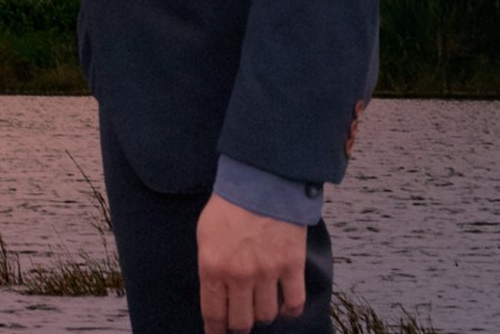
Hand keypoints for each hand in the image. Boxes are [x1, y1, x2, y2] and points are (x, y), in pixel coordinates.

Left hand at [194, 199, 307, 329]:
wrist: (263, 181)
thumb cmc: (229, 206)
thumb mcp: (205, 235)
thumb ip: (209, 267)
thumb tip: (214, 294)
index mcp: (213, 268)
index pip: (213, 315)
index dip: (216, 331)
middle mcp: (240, 276)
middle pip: (241, 322)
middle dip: (239, 326)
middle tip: (239, 322)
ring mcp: (268, 273)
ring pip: (267, 316)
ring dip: (263, 316)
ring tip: (260, 307)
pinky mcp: (292, 266)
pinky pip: (294, 302)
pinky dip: (290, 310)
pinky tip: (285, 307)